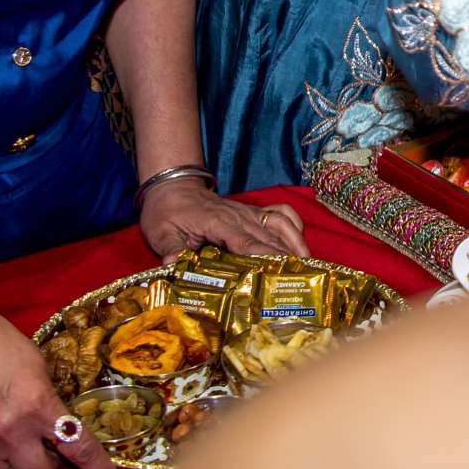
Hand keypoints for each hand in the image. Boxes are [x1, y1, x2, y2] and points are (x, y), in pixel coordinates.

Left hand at [139, 177, 307, 260]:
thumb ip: (170, 247)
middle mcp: (239, 216)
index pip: (245, 241)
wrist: (172, 187)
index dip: (263, 256)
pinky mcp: (253, 212)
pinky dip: (294, 226)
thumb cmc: (166, 212)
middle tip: (301, 281)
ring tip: (307, 266)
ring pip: (281, 225)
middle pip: (269, 238)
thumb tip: (174, 263)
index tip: (278, 272)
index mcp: (218, 222)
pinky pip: (281, 214)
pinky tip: (299, 244)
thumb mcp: (160, 232)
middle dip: (287, 258)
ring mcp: (248, 213)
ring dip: (296, 244)